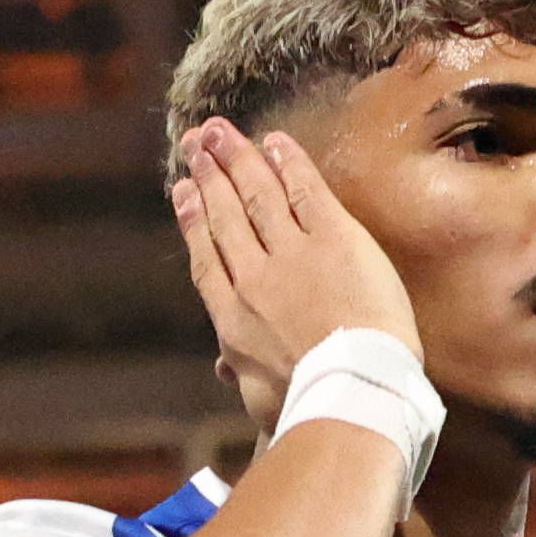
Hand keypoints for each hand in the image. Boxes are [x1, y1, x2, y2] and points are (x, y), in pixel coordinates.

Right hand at [171, 123, 420, 419]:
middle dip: (209, 175)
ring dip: (237, 158)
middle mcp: (255, 278)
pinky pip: (306, 190)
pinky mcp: (335, 239)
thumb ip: (241, 372)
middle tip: (195, 143)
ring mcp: (293, 254)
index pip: (207, 257)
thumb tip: (223, 367)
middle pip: (226, 216)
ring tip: (219, 132)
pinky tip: (274, 141)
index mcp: (233, 320)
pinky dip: (288, 163)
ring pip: (258, 195)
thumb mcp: (261, 399)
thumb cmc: (309, 405)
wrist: (352, 392)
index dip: (193, 219)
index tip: (183, 191)